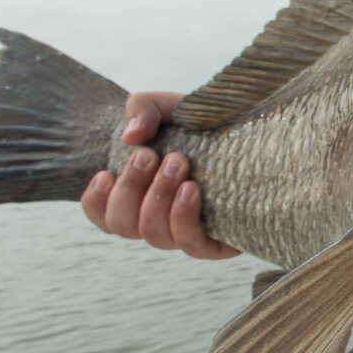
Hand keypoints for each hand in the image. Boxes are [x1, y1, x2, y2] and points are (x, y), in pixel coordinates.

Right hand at [79, 91, 240, 258]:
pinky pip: (192, 246)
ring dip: (158, 198)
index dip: (95, 202)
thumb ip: (141, 109)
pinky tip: (191, 189)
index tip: (105, 173)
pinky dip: (184, 217)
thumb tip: (131, 136)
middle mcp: (160, 218)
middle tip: (150, 155)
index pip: (104, 215)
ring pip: (155, 235)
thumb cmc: (204, 122)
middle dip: (131, 189)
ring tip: (178, 163)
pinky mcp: (220, 242)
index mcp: (140, 195)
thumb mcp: (169, 106)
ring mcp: (188, 232)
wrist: (256, 131)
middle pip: (124, 225)